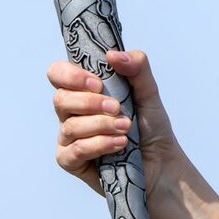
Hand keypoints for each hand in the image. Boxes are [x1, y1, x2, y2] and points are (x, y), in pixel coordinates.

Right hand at [47, 49, 181, 198]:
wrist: (162, 164)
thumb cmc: (150, 127)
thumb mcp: (148, 92)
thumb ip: (136, 67)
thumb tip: (112, 54)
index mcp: (82, 90)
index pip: (57, 73)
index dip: (70, 75)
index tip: (97, 83)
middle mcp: (70, 112)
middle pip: (59, 99)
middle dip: (89, 103)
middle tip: (116, 108)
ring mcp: (68, 137)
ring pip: (69, 126)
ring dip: (101, 125)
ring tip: (125, 128)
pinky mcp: (71, 160)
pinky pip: (74, 150)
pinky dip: (98, 144)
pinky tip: (119, 144)